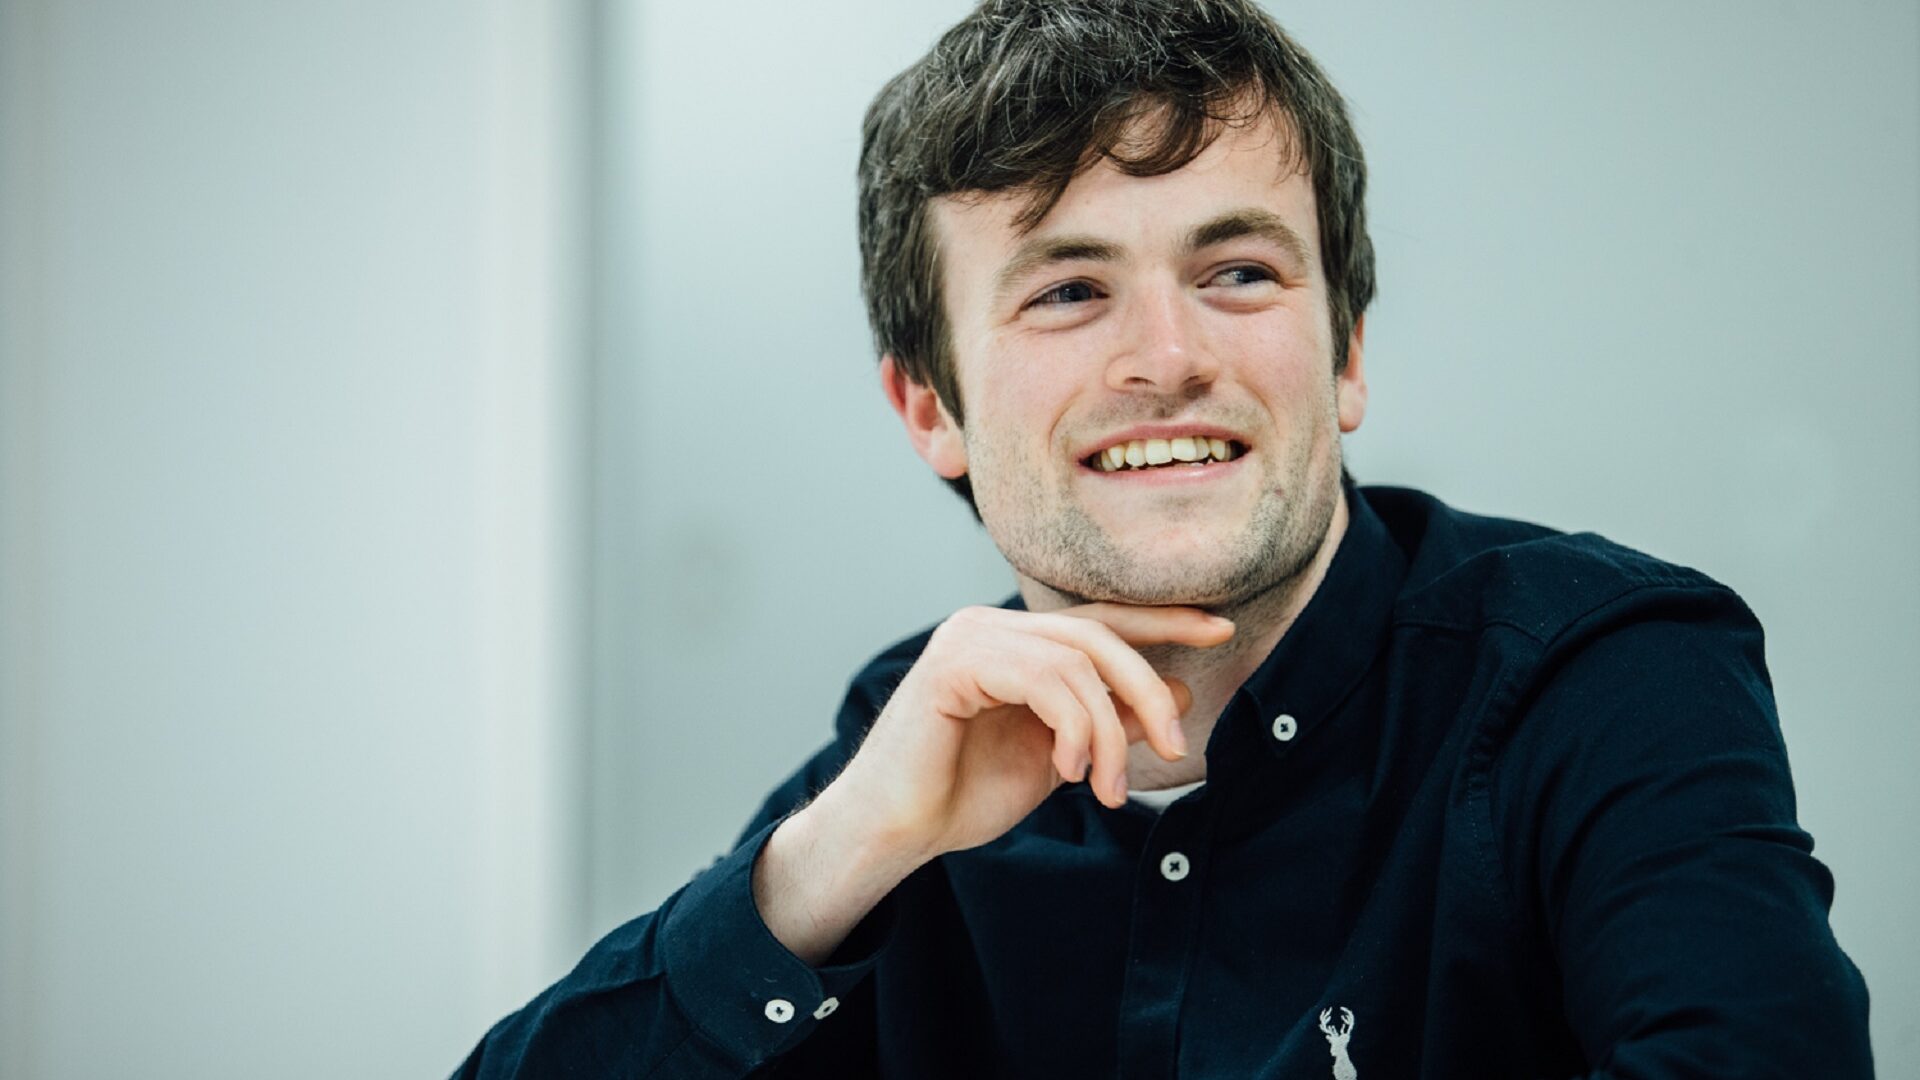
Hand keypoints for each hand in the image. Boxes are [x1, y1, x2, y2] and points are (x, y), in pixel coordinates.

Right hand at [823, 603, 1234, 864]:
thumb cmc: (964, 794)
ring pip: (1076, 659)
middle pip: (1098, 635)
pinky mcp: (955, 662)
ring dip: (1108, 730)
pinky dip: (1073, 727)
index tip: (1220, 630)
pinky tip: (1069, 771)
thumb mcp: (1058, 758)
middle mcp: (990, 626)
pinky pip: (1043, 679)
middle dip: (1148, 688)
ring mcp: (970, 637)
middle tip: (1175, 744)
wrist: (896, 829)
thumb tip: (1178, 694)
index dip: (1163, 621)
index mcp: (1015, 643)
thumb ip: (1108, 723)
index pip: (1101, 620)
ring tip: (1109, 787)